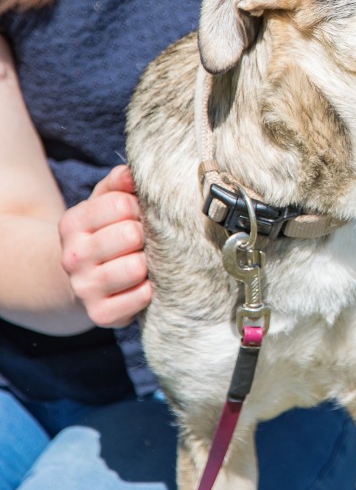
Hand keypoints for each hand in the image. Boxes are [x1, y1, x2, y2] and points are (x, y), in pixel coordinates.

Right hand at [58, 164, 150, 327]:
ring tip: (142, 261)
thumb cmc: (103, 233)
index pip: (121, 204)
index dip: (138, 207)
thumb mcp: (104, 202)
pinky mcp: (100, 315)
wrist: (80, 281)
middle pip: (131, 234)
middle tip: (142, 240)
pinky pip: (142, 297)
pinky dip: (149, 290)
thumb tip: (133, 174)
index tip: (136, 215)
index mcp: (72, 223)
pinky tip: (142, 284)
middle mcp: (73, 256)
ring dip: (148, 262)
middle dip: (145, 235)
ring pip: (136, 267)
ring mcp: (84, 288)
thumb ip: (118, 182)